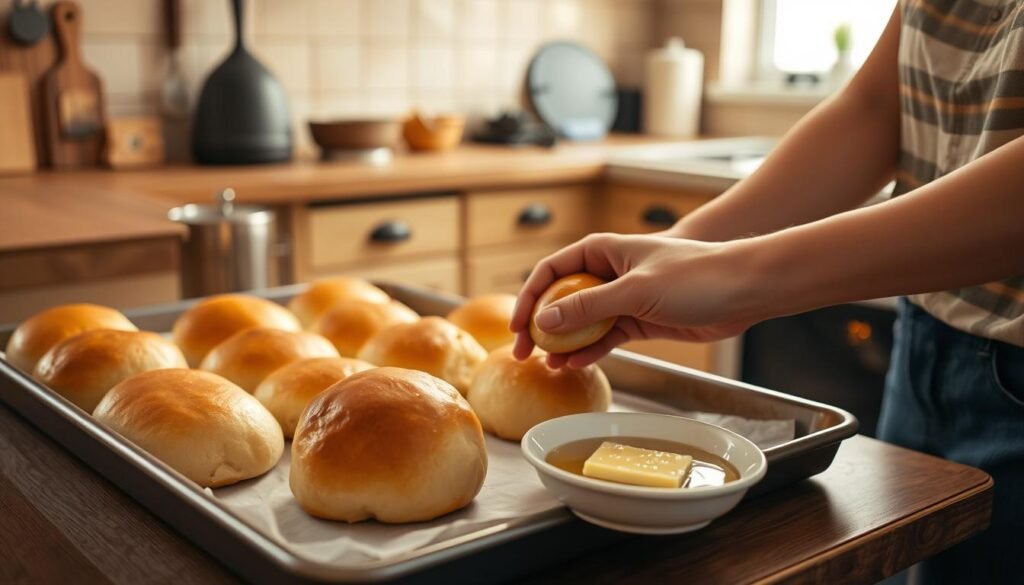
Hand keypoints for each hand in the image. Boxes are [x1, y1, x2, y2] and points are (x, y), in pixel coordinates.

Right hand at [510, 233, 760, 367]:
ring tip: (545, 365)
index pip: (551, 271)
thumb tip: (544, 320)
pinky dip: (589, 352)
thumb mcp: (635, 290)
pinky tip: (573, 366)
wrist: (744, 290)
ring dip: (563, 344)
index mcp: (602, 250)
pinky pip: (605, 338)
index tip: (516, 326)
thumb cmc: (695, 276)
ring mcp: (623, 298)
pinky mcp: (639, 321)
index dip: (529, 297)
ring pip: (581, 322)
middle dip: (540, 325)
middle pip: (561, 298)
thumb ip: (588, 306)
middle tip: (522, 352)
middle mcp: (608, 272)